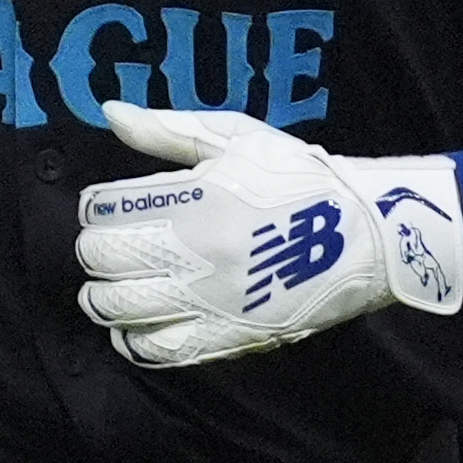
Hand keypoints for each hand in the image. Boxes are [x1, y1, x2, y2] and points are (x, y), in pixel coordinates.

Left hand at [71, 104, 462, 369]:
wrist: (368, 236)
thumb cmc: (298, 178)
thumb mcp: (237, 138)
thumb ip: (168, 130)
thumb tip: (110, 112)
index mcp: (195, 197)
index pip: (103, 211)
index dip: (94, 211)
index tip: (105, 211)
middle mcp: (195, 251)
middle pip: (103, 259)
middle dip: (96, 252)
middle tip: (108, 248)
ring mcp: (209, 299)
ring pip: (119, 307)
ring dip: (104, 297)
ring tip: (114, 287)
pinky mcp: (225, 336)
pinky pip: (155, 349)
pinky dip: (132, 339)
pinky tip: (135, 324)